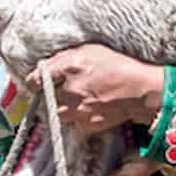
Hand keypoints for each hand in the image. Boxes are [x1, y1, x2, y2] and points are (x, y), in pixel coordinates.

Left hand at [36, 45, 163, 134]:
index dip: (36, 83)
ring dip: (63, 108)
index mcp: (69, 67)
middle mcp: (70, 90)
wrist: (139, 91)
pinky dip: (76, 119)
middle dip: (53, 95)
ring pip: (57, 113)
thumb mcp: (90, 50)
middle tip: (67, 91)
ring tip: (78, 101)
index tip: (38, 84)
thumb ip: (63, 58)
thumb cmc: (117, 66)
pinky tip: (88, 109)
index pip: (36, 80)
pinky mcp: (85, 125)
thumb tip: (43, 68)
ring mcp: (77, 110)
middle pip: (46, 99)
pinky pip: (71, 124)